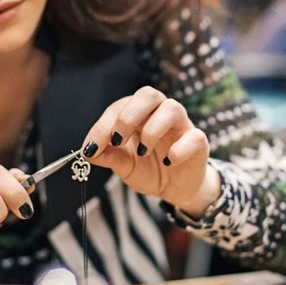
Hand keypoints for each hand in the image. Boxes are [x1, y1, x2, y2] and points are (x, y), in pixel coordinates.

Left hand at [81, 86, 221, 215]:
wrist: (175, 189)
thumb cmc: (148, 169)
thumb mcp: (124, 166)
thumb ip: (109, 157)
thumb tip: (87, 152)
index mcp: (139, 114)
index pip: (119, 108)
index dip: (102, 126)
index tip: (90, 148)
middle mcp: (160, 113)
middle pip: (148, 95)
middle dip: (129, 116)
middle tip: (117, 140)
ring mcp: (181, 125)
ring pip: (172, 108)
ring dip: (153, 129)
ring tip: (143, 152)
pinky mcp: (198, 142)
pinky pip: (194, 136)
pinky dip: (179, 149)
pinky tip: (169, 162)